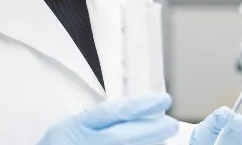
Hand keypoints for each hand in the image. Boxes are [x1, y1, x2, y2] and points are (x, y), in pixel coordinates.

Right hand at [37, 93, 178, 144]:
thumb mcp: (71, 125)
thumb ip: (94, 119)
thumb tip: (125, 113)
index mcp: (79, 127)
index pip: (116, 113)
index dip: (142, 106)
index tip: (161, 101)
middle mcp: (90, 142)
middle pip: (127, 135)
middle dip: (152, 128)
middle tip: (170, 123)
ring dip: (149, 143)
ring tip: (163, 136)